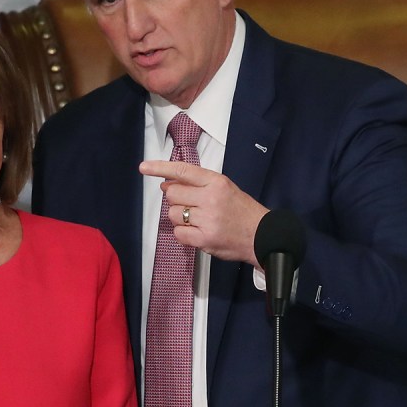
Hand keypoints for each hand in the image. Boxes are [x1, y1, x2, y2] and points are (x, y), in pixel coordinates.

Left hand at [139, 160, 268, 266]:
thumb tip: (167, 184)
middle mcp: (211, 198)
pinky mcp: (204, 239)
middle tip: (190, 205)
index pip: (182, 171)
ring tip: (198, 220)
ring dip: (180, 217)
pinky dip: (184, 233)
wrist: (263, 235)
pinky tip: (197, 232)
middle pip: (172, 194)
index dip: (160, 168)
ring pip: (174, 214)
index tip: (144, 167)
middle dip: (176, 199)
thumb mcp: (224, 188)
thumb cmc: (242, 211)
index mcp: (216, 182)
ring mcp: (207, 220)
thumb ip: (197, 184)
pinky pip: (178, 233)